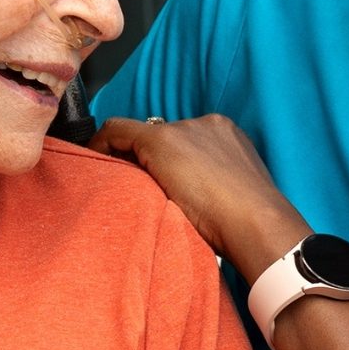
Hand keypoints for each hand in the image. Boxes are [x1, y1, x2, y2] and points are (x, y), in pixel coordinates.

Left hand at [91, 114, 309, 280]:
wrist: (255, 222)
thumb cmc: (247, 224)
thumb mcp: (228, 198)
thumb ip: (210, 188)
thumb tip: (186, 202)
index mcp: (227, 137)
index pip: (186, 142)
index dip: (165, 162)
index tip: (153, 182)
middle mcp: (205, 125)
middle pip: (163, 138)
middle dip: (146, 160)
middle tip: (131, 186)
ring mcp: (183, 130)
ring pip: (143, 137)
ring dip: (130, 158)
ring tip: (116, 181)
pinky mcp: (161, 140)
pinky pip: (118, 131)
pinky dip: (102, 145)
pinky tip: (93, 162)